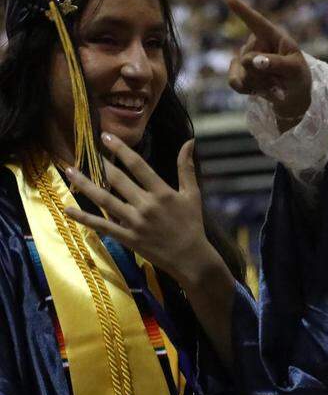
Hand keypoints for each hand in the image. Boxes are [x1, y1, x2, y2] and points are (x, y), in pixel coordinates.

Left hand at [63, 133, 226, 290]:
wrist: (190, 258)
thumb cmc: (192, 224)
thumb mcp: (192, 195)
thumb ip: (186, 168)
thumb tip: (189, 141)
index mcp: (162, 193)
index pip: (138, 166)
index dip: (121, 149)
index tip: (106, 136)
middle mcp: (146, 205)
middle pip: (117, 180)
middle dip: (99, 163)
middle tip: (83, 149)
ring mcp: (134, 222)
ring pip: (105, 200)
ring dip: (85, 184)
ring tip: (69, 170)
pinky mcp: (127, 237)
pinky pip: (102, 225)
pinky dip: (84, 218)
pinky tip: (68, 209)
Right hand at [223, 0, 311, 130]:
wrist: (293, 98)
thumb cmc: (298, 78)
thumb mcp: (295, 71)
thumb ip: (275, 63)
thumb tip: (249, 60)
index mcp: (274, 36)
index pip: (255, 21)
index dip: (241, 9)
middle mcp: (257, 44)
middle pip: (248, 58)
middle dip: (263, 74)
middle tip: (281, 80)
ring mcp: (246, 58)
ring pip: (243, 73)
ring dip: (260, 84)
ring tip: (274, 85)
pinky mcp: (239, 73)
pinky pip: (235, 82)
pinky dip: (248, 90)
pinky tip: (258, 91)